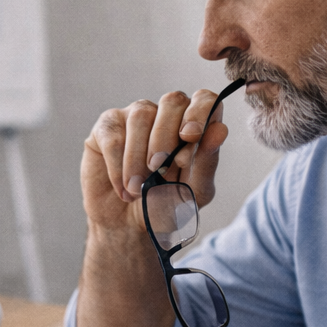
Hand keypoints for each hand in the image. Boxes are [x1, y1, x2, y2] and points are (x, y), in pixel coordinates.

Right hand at [81, 89, 229, 234]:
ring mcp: (134, 117)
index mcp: (193, 126)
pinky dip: (118, 166)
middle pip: (172, 101)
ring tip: (138, 189)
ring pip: (141, 115)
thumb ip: (206, 162)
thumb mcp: (193, 192)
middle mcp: (166, 115)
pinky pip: (113, 135)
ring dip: (139, 156)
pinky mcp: (106, 128)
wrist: (128, 226)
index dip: (199, 112)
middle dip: (167, 137)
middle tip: (159, 170)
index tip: (190, 137)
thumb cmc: (164, 206)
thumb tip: (220, 130)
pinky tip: (123, 188)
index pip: (205, 100)